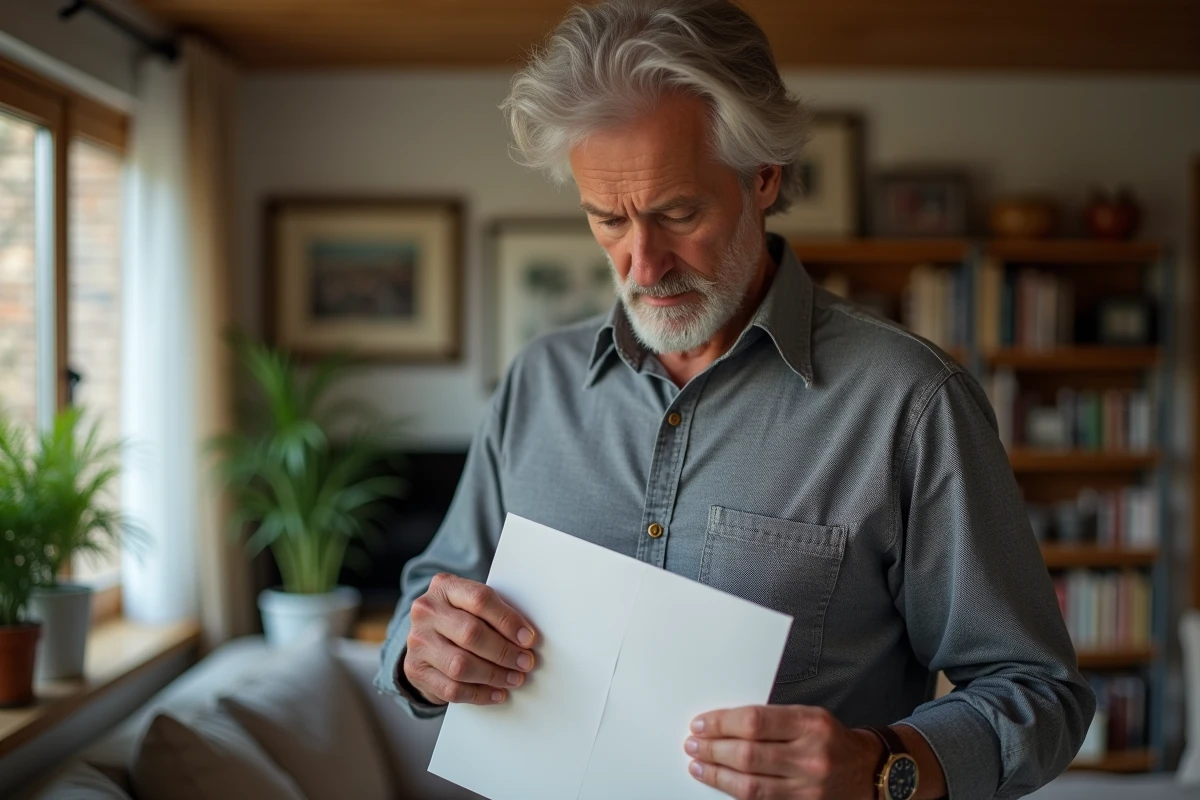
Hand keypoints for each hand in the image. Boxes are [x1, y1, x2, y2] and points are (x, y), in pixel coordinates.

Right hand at [403, 572, 537, 705]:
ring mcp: (417, 642)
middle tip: (525, 662)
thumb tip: (527, 638)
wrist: (426, 640)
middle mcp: (426, 611)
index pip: (480, 599)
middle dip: (504, 651)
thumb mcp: (472, 605)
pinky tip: (497, 693)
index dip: (508, 621)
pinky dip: (480, 694)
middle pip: (471, 633)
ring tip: (515, 678)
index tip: (529, 638)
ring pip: (461, 665)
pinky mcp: (416, 670)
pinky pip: (451, 689)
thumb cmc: (460, 618)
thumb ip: (494, 613)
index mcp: (445, 586)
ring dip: (494, 675)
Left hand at [683, 704, 881, 799]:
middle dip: (713, 749)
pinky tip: (720, 783)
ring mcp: (807, 787)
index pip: (754, 721)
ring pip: (750, 785)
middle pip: (748, 754)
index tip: (701, 724)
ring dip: (717, 774)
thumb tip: (724, 723)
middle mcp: (810, 757)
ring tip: (698, 765)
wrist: (868, 772)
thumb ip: (771, 719)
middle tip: (693, 744)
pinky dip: (735, 792)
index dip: (721, 723)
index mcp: (810, 724)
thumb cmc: (831, 739)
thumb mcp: (808, 716)